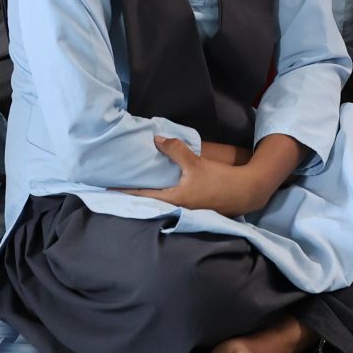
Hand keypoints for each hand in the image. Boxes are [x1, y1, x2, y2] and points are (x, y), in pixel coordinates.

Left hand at [127, 136, 278, 217]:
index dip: (124, 193)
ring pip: (158, 205)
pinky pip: (170, 205)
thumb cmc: (218, 179)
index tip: (107, 190)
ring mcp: (184, 213)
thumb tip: (155, 140)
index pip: (142, 197)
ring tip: (130, 191)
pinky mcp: (192, 211)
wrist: (245, 192)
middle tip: (113, 190)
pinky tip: (156, 192)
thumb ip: (175, 150)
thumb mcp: (196, 163)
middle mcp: (176, 210)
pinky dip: (159, 199)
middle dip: (131, 197)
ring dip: (145, 199)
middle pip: (148, 205)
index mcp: (174, 199)